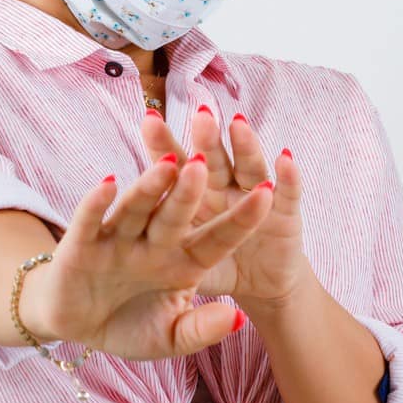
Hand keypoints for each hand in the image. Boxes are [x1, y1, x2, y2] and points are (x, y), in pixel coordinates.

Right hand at [18, 149, 275, 361]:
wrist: (74, 327)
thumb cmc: (128, 327)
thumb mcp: (171, 338)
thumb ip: (202, 329)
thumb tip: (239, 319)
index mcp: (183, 261)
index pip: (216, 238)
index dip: (241, 218)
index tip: (269, 192)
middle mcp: (153, 243)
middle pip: (176, 214)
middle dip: (190, 191)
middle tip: (207, 162)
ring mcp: (118, 239)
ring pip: (137, 208)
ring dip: (151, 187)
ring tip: (167, 165)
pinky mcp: (80, 243)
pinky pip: (90, 221)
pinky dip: (97, 204)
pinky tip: (107, 184)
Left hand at [139, 106, 309, 306]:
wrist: (262, 286)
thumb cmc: (218, 268)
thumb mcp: (184, 264)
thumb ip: (161, 249)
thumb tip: (113, 237)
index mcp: (197, 196)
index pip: (178, 168)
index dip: (165, 146)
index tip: (150, 119)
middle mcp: (225, 189)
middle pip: (213, 161)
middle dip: (207, 138)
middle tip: (199, 115)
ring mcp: (257, 197)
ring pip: (249, 167)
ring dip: (245, 147)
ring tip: (238, 125)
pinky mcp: (286, 213)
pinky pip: (288, 194)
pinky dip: (288, 178)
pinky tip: (284, 160)